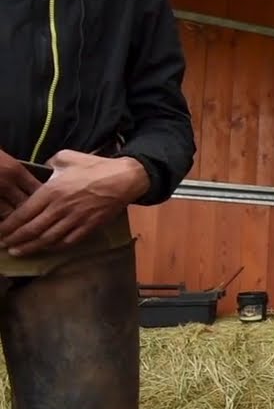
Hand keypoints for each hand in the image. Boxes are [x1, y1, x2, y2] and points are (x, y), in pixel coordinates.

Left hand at [0, 151, 148, 256]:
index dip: (10, 225)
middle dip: (16, 240)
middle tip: (4, 246)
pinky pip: (68, 241)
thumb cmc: (96, 167)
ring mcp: (76, 220)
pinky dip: (55, 247)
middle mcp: (61, 208)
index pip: (25, 212)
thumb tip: (43, 170)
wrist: (125, 179)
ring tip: (19, 252)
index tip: (0, 231)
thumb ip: (49, 164)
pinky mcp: (89, 227)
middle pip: (33, 229)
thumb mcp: (67, 157)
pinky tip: (46, 248)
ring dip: (32, 247)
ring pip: (49, 239)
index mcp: (53, 191)